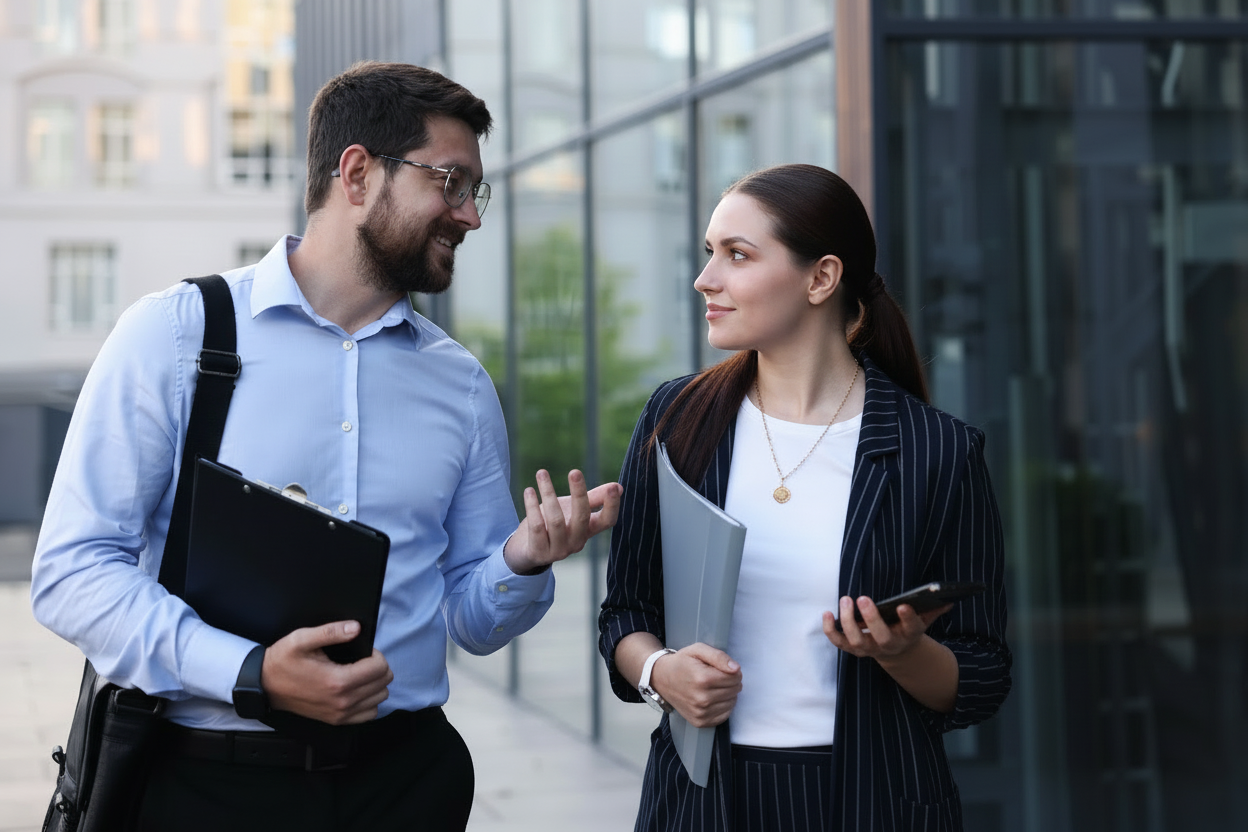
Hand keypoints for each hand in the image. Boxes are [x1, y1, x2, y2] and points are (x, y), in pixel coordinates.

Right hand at [262, 620, 393, 724]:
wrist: (265, 685)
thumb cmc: (282, 661)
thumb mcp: (302, 639)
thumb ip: (331, 632)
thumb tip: (356, 628)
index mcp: (338, 681)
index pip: (380, 668)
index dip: (376, 655)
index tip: (363, 651)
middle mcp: (342, 701)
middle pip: (383, 683)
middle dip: (378, 667)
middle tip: (362, 660)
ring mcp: (340, 714)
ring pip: (379, 698)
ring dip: (375, 684)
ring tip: (360, 673)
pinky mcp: (337, 720)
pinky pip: (369, 714)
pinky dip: (369, 701)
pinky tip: (358, 689)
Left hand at [504, 469, 621, 574]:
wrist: (527, 550)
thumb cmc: (554, 525)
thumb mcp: (574, 510)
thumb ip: (594, 499)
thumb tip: (618, 487)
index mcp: (588, 530)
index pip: (607, 521)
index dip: (612, 506)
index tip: (614, 487)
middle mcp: (576, 542)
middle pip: (582, 517)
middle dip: (579, 493)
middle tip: (575, 471)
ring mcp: (558, 550)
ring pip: (556, 520)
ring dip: (548, 493)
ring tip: (541, 473)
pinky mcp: (539, 552)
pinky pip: (536, 526)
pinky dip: (532, 507)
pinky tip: (529, 491)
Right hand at [649, 643, 741, 728]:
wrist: (661, 679)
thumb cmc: (682, 663)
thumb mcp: (698, 650)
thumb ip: (719, 656)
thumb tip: (736, 669)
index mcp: (703, 679)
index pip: (735, 677)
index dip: (733, 671)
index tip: (723, 668)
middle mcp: (702, 698)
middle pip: (734, 690)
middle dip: (731, 682)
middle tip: (718, 677)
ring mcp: (700, 712)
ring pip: (732, 703)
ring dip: (728, 695)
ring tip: (715, 687)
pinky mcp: (699, 722)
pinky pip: (724, 716)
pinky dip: (723, 707)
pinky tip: (714, 699)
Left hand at [822, 596, 950, 662]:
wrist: (895, 650)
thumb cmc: (906, 628)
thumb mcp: (922, 620)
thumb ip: (933, 610)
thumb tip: (948, 598)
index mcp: (907, 635)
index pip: (911, 628)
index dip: (908, 618)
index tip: (903, 605)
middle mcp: (887, 645)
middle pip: (881, 637)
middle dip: (872, 618)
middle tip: (863, 598)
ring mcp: (868, 648)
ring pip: (857, 641)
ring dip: (848, 621)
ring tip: (846, 600)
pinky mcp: (852, 648)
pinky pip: (838, 642)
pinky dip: (830, 630)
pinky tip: (826, 613)